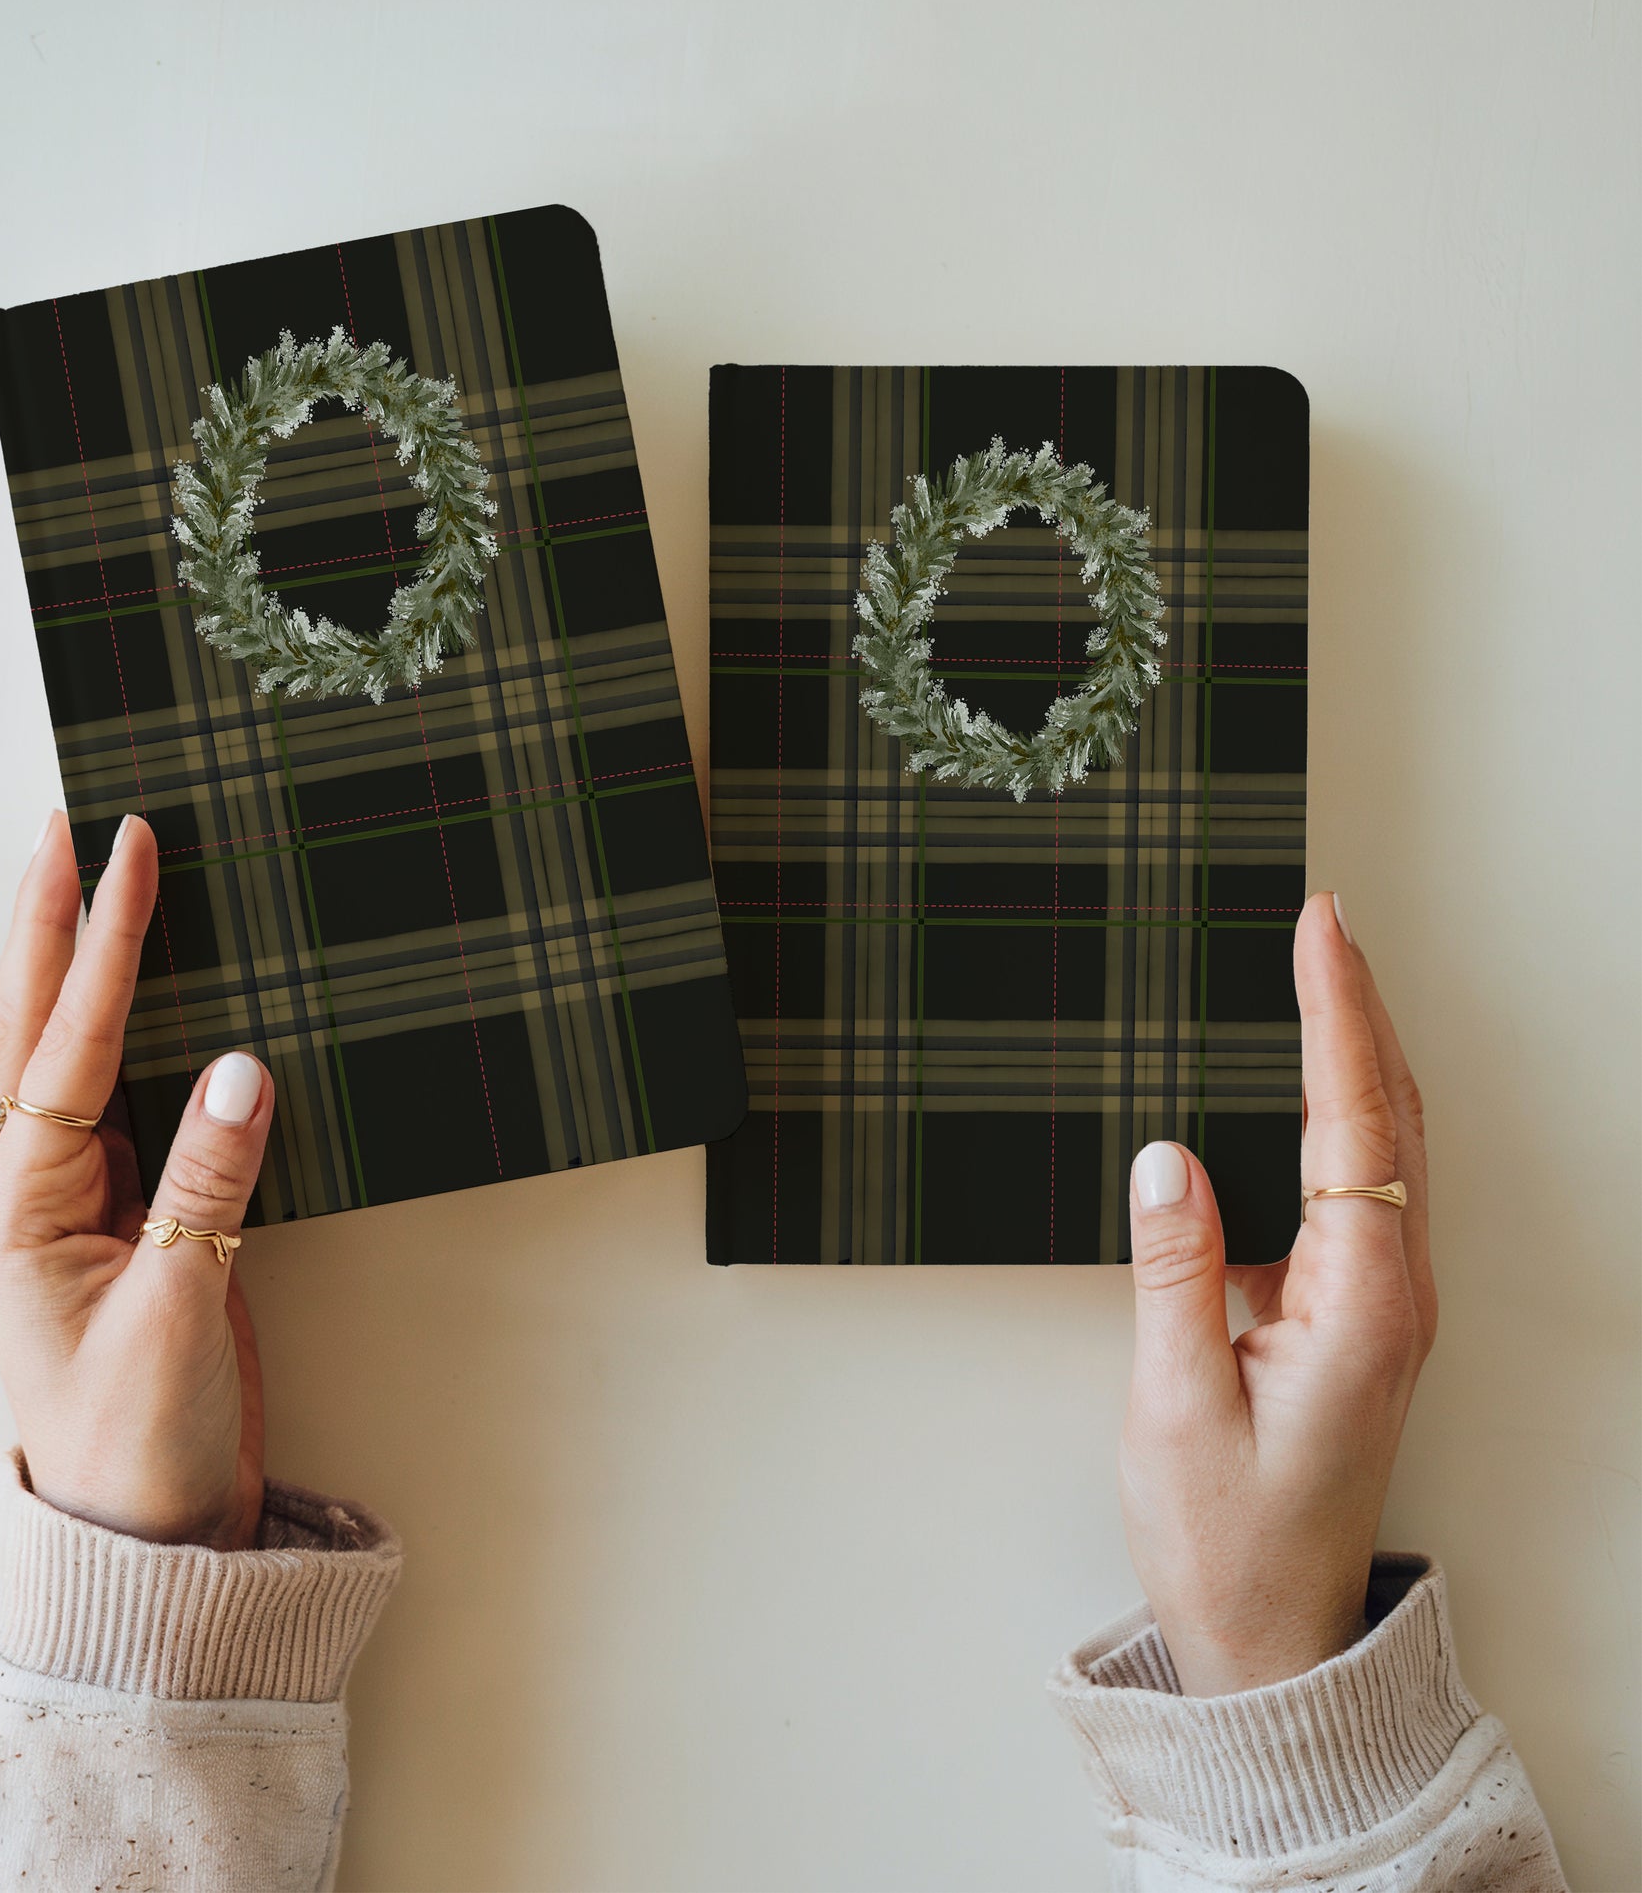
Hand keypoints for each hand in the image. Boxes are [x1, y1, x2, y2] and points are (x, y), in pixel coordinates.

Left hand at [0, 812, 275, 1549]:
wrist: (143, 1532)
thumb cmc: (139, 1441)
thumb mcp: (178, 1315)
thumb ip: (208, 1188)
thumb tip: (243, 1066)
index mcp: (19, 1211)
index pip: (68, 1046)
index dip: (104, 944)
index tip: (129, 852)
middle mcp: (26, 1190)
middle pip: (32, 1026)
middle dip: (48, 920)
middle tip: (70, 822)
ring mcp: (68, 1200)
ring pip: (61, 1052)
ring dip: (71, 960)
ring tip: (90, 876)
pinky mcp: (119, 1216)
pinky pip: (114, 1094)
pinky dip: (121, 1026)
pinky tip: (143, 990)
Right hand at [1118, 891, 1433, 1694]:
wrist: (1270, 1637)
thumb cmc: (1226, 1537)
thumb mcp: (1175, 1403)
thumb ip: (1174, 1269)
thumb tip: (1166, 1154)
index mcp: (1362, 1304)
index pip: (1352, 1122)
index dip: (1334, 1016)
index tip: (1316, 933)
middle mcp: (1393, 1295)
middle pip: (1393, 1116)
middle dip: (1359, 1008)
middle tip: (1323, 922)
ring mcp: (1384, 1307)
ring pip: (1387, 1148)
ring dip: (1358, 1054)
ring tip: (1320, 977)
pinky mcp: (1356, 1319)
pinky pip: (1361, 1188)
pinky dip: (1342, 1115)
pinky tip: (1308, 1091)